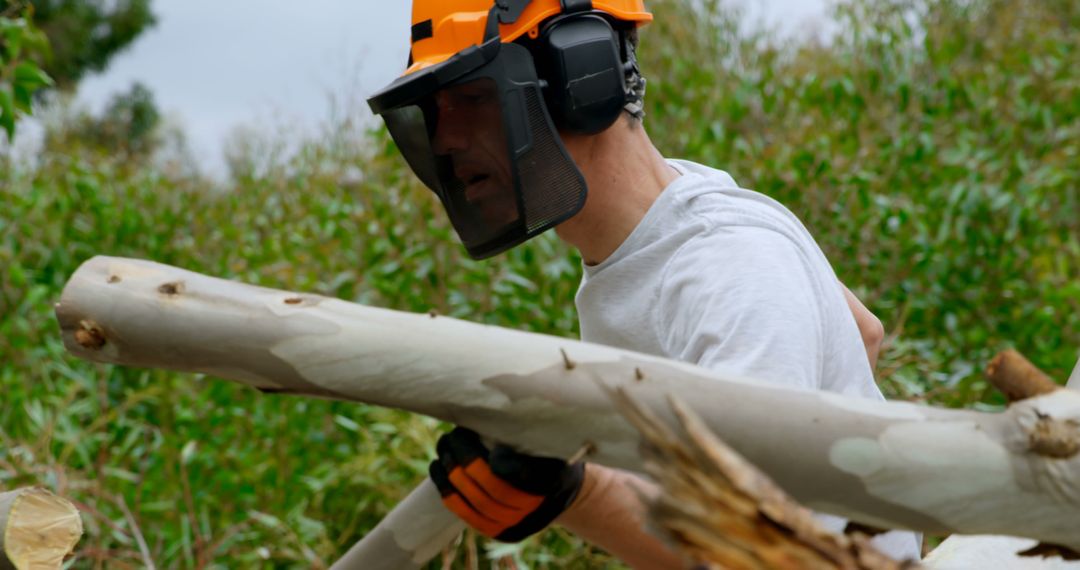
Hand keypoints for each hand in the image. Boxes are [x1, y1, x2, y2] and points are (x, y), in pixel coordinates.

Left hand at [429, 427, 584, 541]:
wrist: (561, 490)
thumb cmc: (551, 453)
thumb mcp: (551, 436)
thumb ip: (533, 427)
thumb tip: (504, 402)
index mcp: (552, 480)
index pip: (523, 474)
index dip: (499, 460)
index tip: (480, 435)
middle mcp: (536, 508)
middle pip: (493, 488)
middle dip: (466, 459)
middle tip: (453, 434)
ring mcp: (517, 524)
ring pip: (476, 503)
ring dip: (451, 474)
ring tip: (442, 447)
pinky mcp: (499, 531)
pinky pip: (468, 516)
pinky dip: (447, 492)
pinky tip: (437, 469)